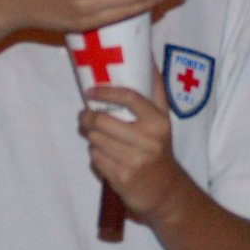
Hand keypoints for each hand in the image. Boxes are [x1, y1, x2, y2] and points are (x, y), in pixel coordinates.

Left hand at [79, 68, 184, 223]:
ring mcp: (134, 161)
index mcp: (158, 123)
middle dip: (87, 118)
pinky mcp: (121, 179)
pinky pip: (95, 159)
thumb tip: (149, 57)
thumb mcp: (163, 121)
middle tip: (84, 116)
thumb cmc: (160, 149)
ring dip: (90, 136)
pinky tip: (104, 155)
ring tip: (95, 135)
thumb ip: (156, 90)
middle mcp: (148, 141)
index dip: (106, 92)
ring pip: (95, 140)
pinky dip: (95, 155)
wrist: (165, 192)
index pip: (130, 98)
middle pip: (103, 121)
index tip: (90, 91)